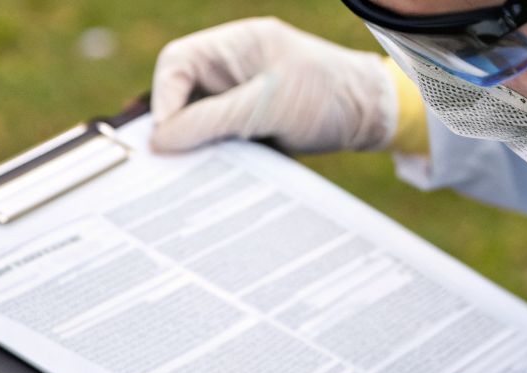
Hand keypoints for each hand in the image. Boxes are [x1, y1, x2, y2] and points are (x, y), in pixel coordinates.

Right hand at [150, 17, 398, 154]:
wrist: (367, 117)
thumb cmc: (326, 96)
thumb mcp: (268, 106)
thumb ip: (212, 120)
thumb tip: (159, 140)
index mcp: (235, 45)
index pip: (177, 63)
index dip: (163, 97)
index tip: (163, 135)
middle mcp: (229, 68)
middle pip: (178, 92)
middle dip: (172, 124)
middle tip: (169, 158)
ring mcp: (234, 96)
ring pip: (190, 120)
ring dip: (188, 144)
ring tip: (188, 169)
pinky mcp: (242, 124)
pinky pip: (210, 138)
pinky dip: (206, 156)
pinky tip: (207, 172)